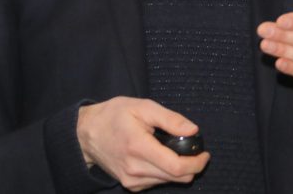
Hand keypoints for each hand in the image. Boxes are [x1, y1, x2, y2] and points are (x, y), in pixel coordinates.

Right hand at [76, 96, 209, 190]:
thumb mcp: (142, 107)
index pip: (176, 167)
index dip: (196, 163)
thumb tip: (193, 130)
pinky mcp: (130, 185)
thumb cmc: (114, 116)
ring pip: (168, 182)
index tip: (205, 154)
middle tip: (195, 151)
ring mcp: (132, 180)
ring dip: (179, 170)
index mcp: (139, 147)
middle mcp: (135, 169)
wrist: (86, 134)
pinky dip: (166, 172)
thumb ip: (170, 119)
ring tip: (174, 150)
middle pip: (176, 178)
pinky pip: (157, 183)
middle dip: (192, 167)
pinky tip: (160, 157)